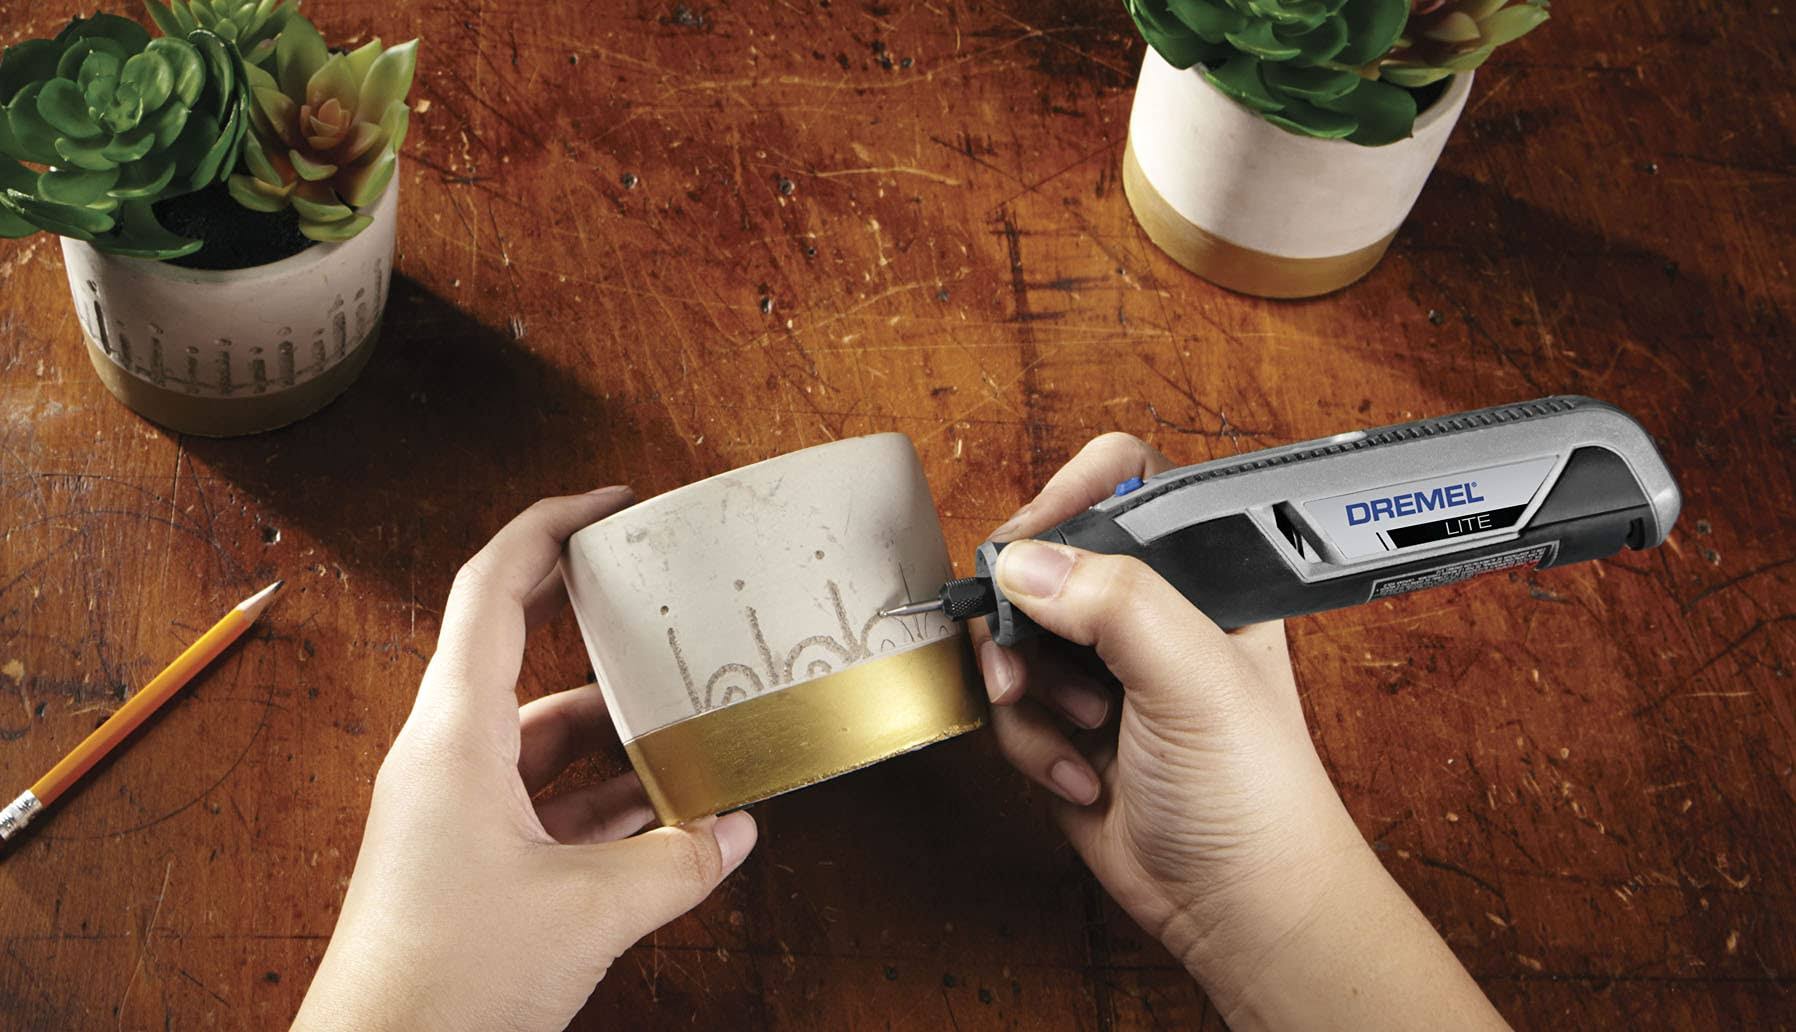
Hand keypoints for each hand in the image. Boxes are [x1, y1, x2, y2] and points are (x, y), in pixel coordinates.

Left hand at [295, 489, 756, 1031]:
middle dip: (598, 631)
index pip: (493, 591)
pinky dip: (599, 799)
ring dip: (613, 735)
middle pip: (525, 659)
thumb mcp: (589, 913)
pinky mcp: (464, 858)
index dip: (548, 529)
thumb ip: (675, 864)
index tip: (609, 502)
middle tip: (659, 603)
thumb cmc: (447, 980)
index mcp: (455, 737)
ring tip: (691, 727)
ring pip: (541, 741)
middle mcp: (445, 758)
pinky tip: (665, 816)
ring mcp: (450, 809)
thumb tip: (734, 831)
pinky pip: (540, 801)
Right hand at [974, 435, 1504, 1028]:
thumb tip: (1023, 563)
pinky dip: (1031, 744)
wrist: (1237, 908)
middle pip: (1046, 559)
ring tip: (1078, 729)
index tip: (1033, 539)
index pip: (1126, 483)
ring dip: (1029, 687)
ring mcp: (1103, 668)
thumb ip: (1117, 603)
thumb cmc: (1255, 790)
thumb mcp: (1195, 677)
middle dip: (1025, 610)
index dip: (1072, 493)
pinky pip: (1011, 706)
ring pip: (1015, 635)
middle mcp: (1149, 610)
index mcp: (1201, 573)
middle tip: (1021, 646)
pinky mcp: (1066, 725)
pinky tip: (1081, 780)